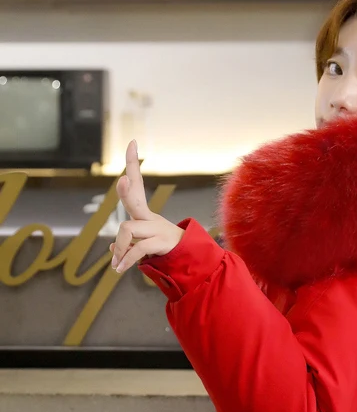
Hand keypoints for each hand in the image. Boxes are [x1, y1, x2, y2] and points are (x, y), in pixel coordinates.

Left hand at [110, 140, 183, 273]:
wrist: (190, 258)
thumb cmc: (163, 248)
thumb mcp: (143, 242)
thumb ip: (126, 244)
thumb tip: (111, 250)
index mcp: (145, 213)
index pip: (137, 183)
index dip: (133, 164)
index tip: (132, 142)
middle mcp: (150, 217)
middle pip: (134, 198)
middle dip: (126, 189)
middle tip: (122, 181)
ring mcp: (157, 229)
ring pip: (127, 230)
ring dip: (119, 247)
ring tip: (116, 263)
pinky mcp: (160, 242)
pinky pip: (137, 249)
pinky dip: (126, 260)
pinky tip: (118, 269)